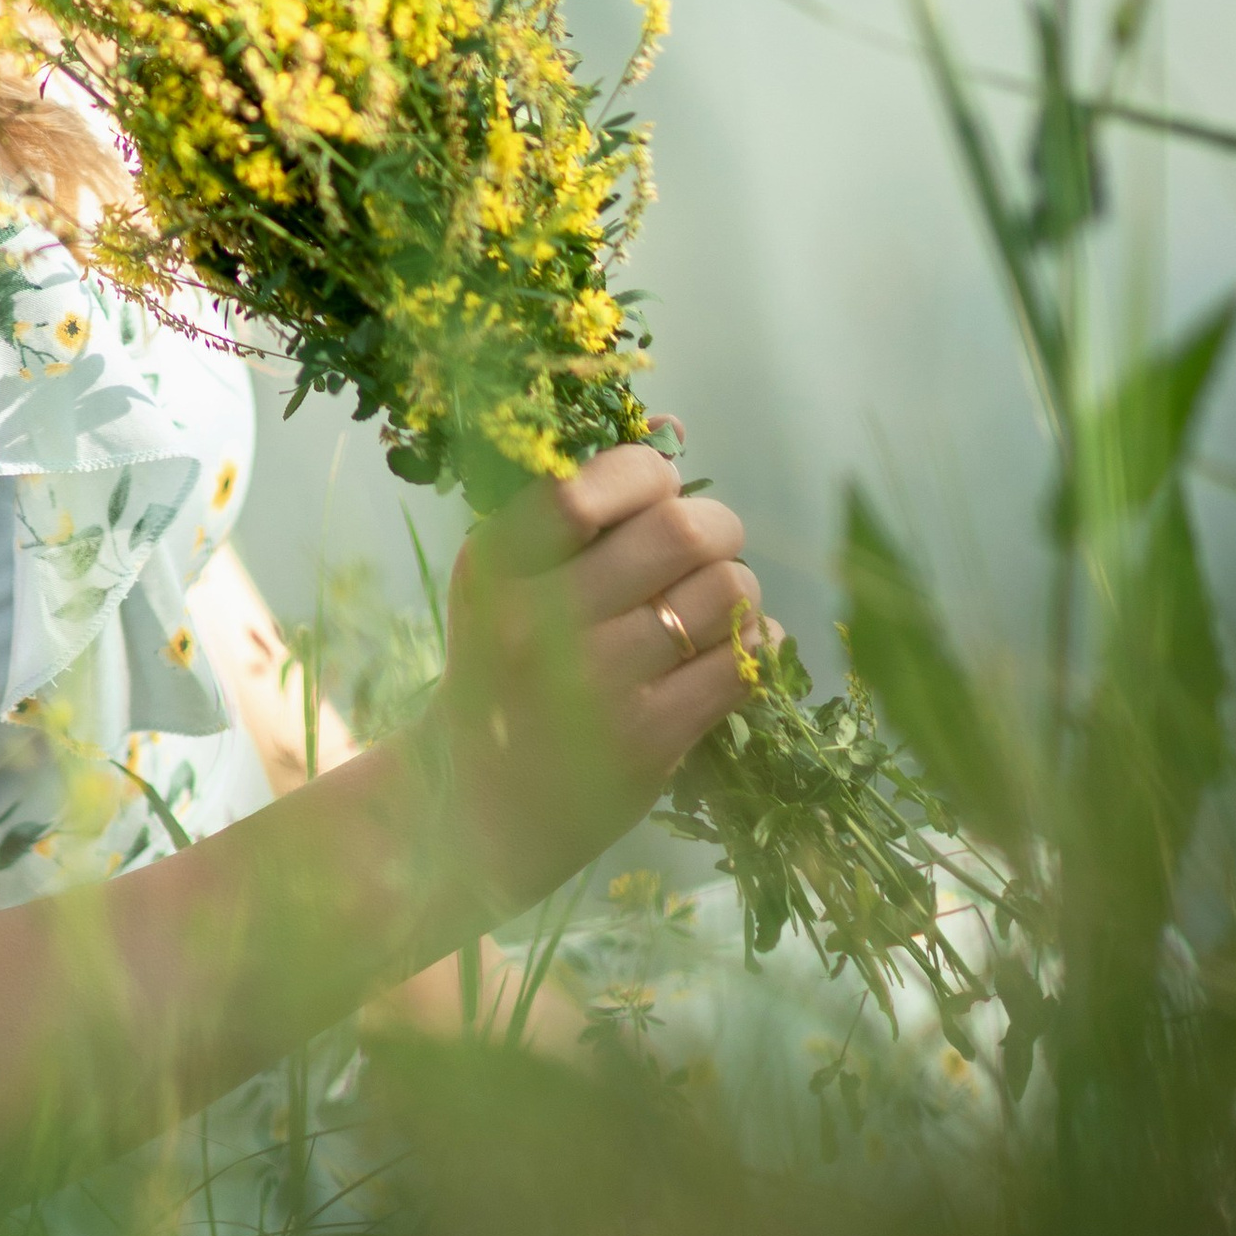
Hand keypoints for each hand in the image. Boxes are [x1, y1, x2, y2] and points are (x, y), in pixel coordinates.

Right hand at [425, 444, 768, 920]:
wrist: (479, 804)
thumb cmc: (505, 668)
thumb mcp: (503, 581)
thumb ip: (573, 510)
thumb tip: (674, 431)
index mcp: (496, 564)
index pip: (586, 487)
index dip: (648, 475)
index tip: (659, 493)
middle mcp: (539, 620)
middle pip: (681, 530)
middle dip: (716, 527)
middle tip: (709, 547)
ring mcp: (595, 683)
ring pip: (726, 591)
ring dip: (737, 590)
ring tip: (712, 608)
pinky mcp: (646, 740)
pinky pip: (743, 661)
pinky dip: (757, 644)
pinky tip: (735, 649)